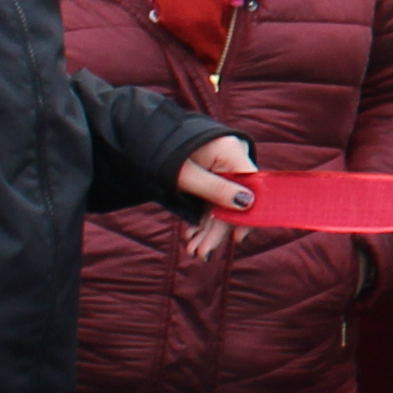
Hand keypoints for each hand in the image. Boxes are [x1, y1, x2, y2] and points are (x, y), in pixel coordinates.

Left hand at [171, 133, 259, 271]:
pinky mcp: (211, 178)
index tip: (237, 238)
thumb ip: (216, 189)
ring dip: (208, 229)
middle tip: (201, 253)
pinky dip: (203, 219)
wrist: (141, 138)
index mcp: (231, 153)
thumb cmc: (163, 153)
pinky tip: (192, 234)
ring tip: (193, 250)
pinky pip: (213, 202)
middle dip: (217, 230)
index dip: (246, 214)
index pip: (251, 187)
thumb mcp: (186, 174)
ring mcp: (221, 171)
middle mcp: (231, 161)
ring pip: (222, 205)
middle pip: (234, 201)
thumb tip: (247, 204)